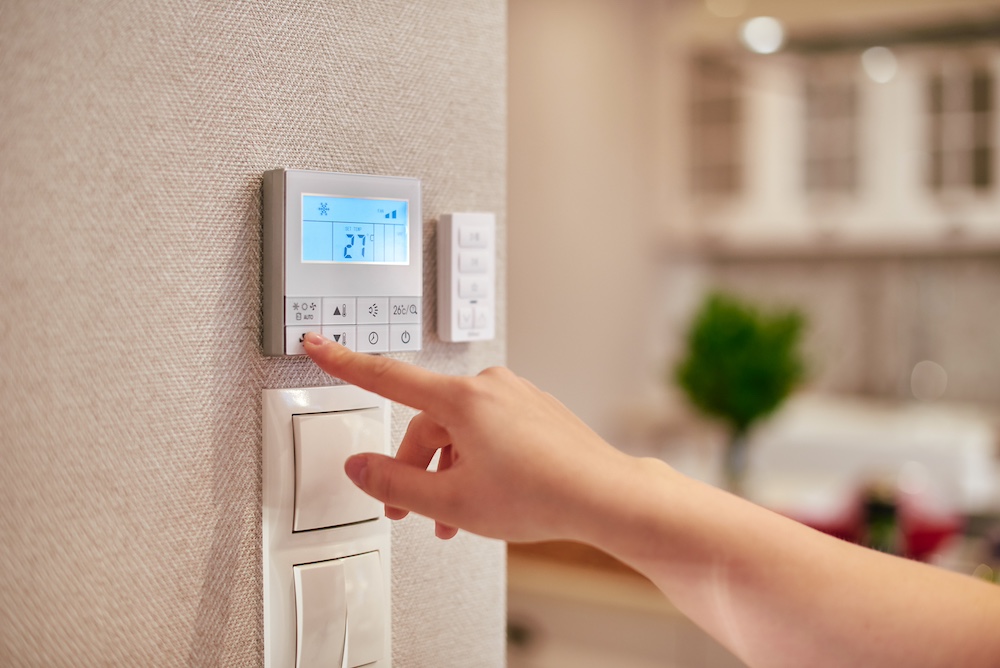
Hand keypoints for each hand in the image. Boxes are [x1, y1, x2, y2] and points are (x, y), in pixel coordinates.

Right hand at [302, 332, 635, 541]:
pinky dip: (476, 461)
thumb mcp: (452, 500)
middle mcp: (488, 386)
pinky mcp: (534, 409)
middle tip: (410, 512)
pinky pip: (488, 430)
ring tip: (454, 518)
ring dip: (448, 472)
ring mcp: (515, 395)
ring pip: (460, 431)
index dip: (345, 362)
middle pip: (427, 423)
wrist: (604, 495)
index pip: (386, 376)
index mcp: (462, 400)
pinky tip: (485, 498)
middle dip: (415, 468)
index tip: (318, 342)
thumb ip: (395, 484)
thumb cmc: (541, 495)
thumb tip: (359, 468)